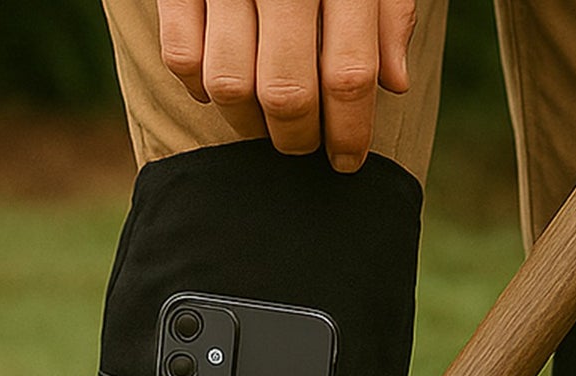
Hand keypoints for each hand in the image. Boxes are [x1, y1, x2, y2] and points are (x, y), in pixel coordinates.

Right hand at [158, 0, 414, 168]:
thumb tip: (395, 83)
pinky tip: (219, 86)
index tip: (347, 160)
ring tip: (263, 125)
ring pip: (230, 85)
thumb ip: (389, 11)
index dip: (350, 131)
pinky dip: (197, 85)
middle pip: (286, 92)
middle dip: (298, 140)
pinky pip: (180, 55)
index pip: (348, 75)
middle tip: (302, 148)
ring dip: (247, 124)